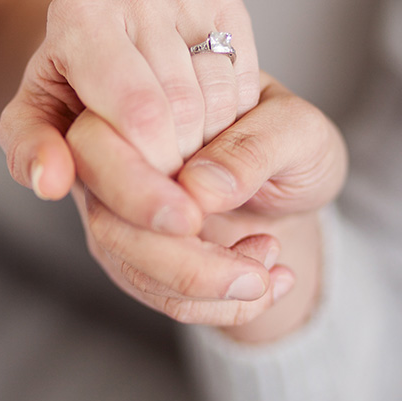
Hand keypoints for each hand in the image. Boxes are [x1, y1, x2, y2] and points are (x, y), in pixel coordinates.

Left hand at [0, 0, 259, 224]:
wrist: (94, 46)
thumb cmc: (64, 91)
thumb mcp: (33, 126)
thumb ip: (31, 155)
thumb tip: (50, 180)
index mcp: (79, 8)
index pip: (140, 111)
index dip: (154, 165)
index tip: (150, 194)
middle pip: (182, 103)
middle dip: (179, 158)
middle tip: (164, 178)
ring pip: (219, 92)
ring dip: (207, 140)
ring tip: (178, 151)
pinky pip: (244, 77)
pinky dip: (231, 114)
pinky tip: (201, 121)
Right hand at [67, 74, 346, 334]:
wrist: (294, 188)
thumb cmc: (293, 145)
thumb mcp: (300, 134)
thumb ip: (255, 147)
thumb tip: (199, 185)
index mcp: (145, 96)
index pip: (100, 141)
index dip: (135, 187)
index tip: (193, 218)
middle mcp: (116, 149)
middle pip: (107, 214)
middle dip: (178, 257)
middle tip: (254, 269)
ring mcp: (117, 203)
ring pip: (125, 260)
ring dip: (202, 286)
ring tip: (269, 272)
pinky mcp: (131, 250)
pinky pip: (151, 290)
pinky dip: (214, 304)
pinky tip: (269, 283)